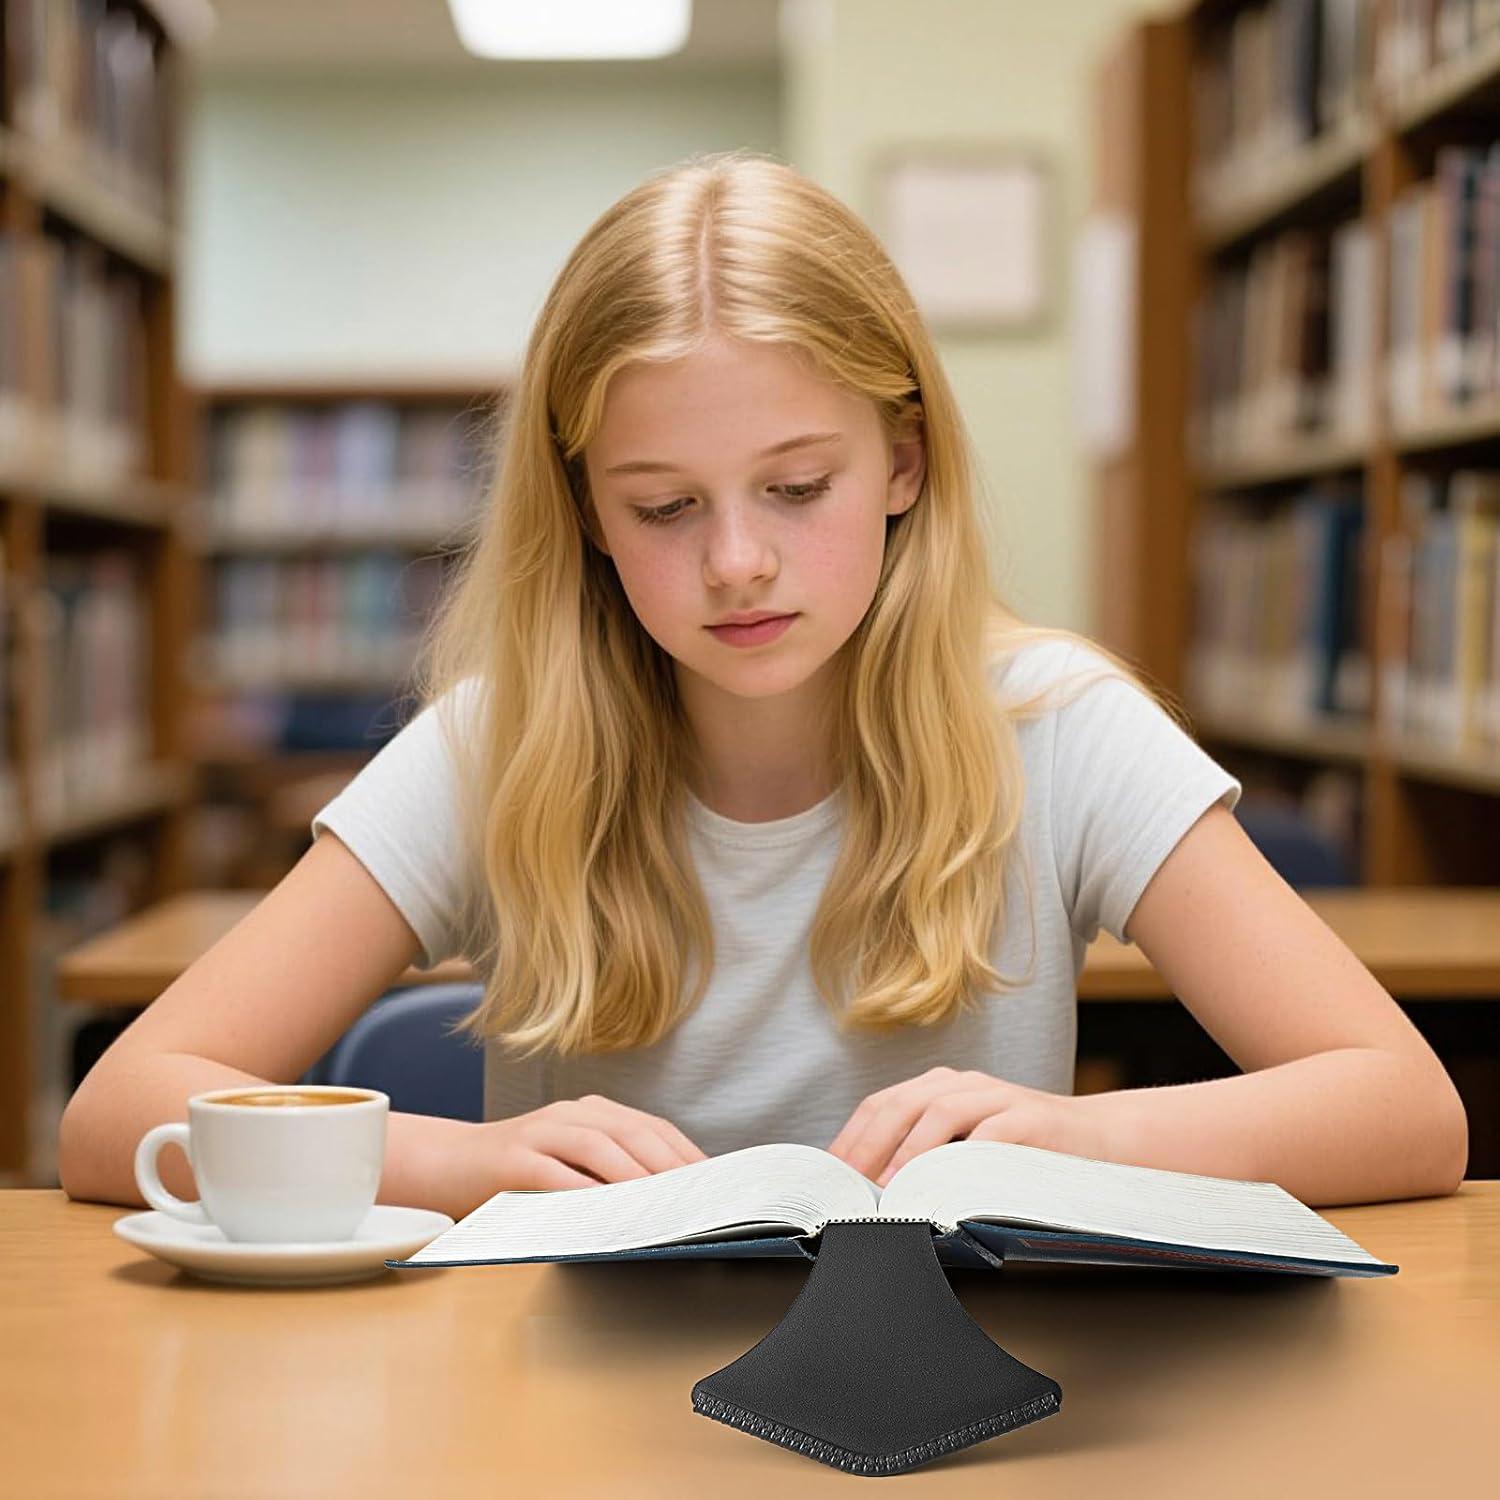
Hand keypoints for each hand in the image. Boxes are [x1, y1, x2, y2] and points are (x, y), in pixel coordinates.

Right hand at [457, 1094, 709, 1201]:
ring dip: (635, 1176)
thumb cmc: (516, 1176)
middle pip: (633, 1133)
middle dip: (671, 1166)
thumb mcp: (569, 1168)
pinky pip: (554, 1172)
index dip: (686, 1154)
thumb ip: (608, 1176)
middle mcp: (570, 1114)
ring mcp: (540, 1131)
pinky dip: (583, 1191)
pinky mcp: (511, 1156)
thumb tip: (666, 1206)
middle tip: (699, 1198)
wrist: (444, 1164)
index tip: (715, 1184)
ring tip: (662, 1203)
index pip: (652, 1128)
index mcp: (592, 1113)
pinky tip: (604, 1211)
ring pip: (599, 1146)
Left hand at [825, 1067, 1110, 1186]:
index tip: (828, 1173)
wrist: (1102, 1141)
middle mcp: (966, 1084)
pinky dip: (964, 1158)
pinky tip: (945, 1183)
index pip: (882, 1104)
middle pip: (902, 1103)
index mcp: (942, 1088)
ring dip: (909, 1149)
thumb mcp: (968, 1150)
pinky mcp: (1030, 1117)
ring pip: (941, 1110)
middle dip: (869, 1143)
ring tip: (888, 1184)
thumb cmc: (1026, 1154)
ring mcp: (999, 1096)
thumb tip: (872, 1194)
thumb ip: (927, 1158)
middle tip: (848, 1182)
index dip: (851, 1137)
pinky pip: (991, 1133)